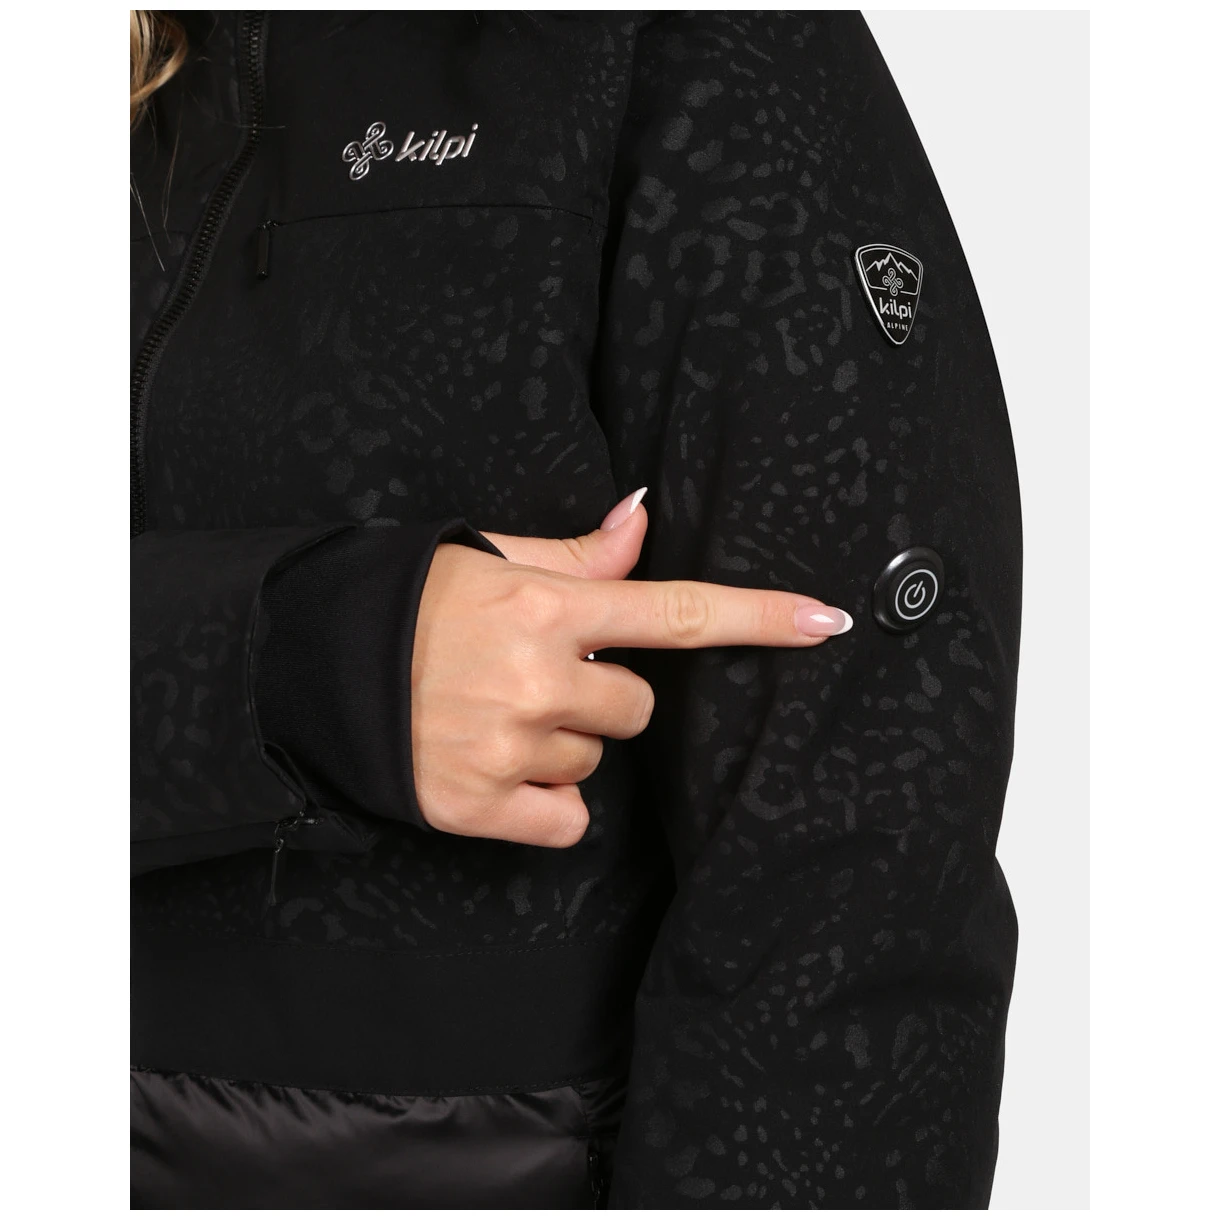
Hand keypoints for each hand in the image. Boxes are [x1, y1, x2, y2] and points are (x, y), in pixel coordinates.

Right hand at [411, 488, 851, 845]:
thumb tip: (641, 518)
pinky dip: (544, 804)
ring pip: (594, 761)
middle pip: (636, 708)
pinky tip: (499, 769)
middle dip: (600, 697)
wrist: (313, 666)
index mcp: (547, 608)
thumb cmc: (408, 604)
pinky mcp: (479, 806)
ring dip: (560, 744)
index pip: (677, 613)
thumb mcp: (488, 560)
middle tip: (532, 678)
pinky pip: (565, 820)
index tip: (827, 621)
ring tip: (495, 715)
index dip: (760, 616)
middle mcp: (538, 678)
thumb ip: (576, 555)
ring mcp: (509, 746)